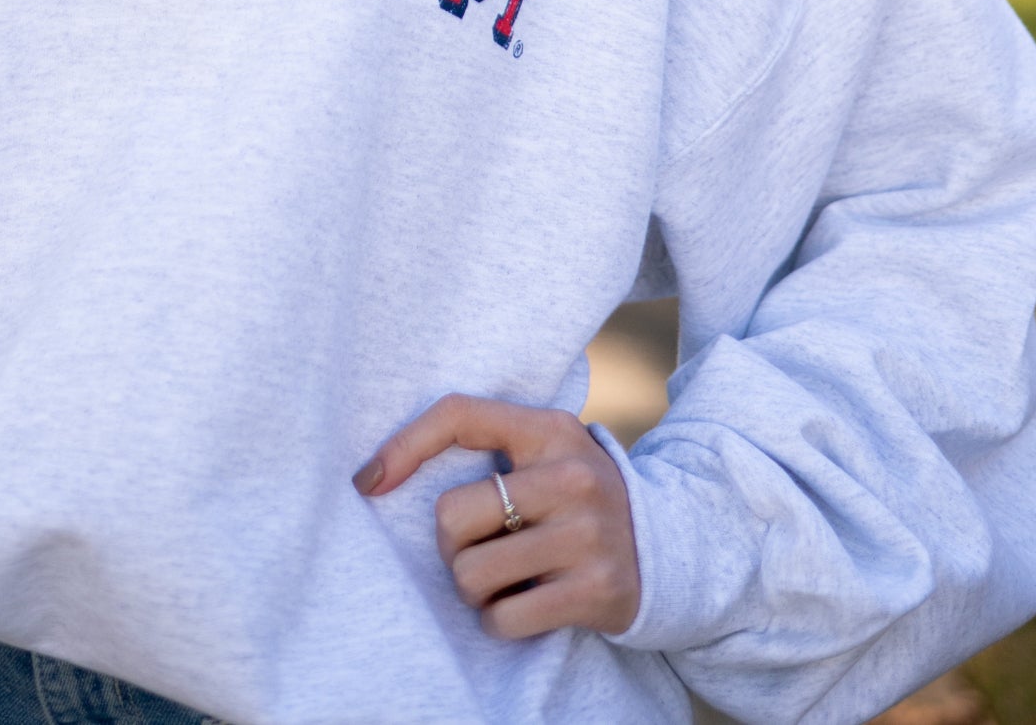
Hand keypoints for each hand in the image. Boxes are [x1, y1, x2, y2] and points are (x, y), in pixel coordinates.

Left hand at [352, 395, 640, 639]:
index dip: (403, 445)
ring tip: (507, 577)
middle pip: (452, 516)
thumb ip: (485, 443)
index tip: (367, 482)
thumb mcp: (543, 449)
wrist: (669, 546)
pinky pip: (504, 619)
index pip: (457, 415)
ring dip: (475, 588)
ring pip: (472, 575)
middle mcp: (569, 476)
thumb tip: (377, 476)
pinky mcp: (594, 590)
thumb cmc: (574, 496)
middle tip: (481, 547)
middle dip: (452, 545)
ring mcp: (584, 534)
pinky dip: (501, 620)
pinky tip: (527, 604)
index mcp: (547, 429)